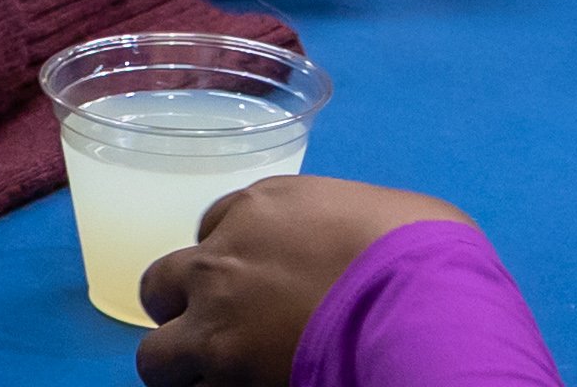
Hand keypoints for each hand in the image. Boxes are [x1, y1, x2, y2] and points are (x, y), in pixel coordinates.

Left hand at [137, 177, 472, 386]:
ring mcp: (217, 325)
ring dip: (180, 366)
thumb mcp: (371, 211)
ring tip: (212, 378)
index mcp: (259, 208)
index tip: (250, 278)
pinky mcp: (227, 379)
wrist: (420, 299)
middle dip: (181, 308)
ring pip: (156, 356)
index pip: (211, 227)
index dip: (229, 257)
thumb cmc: (417, 246)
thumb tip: (343, 254)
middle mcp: (222, 262)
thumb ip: (329, 228)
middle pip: (161, 285)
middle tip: (216, 331)